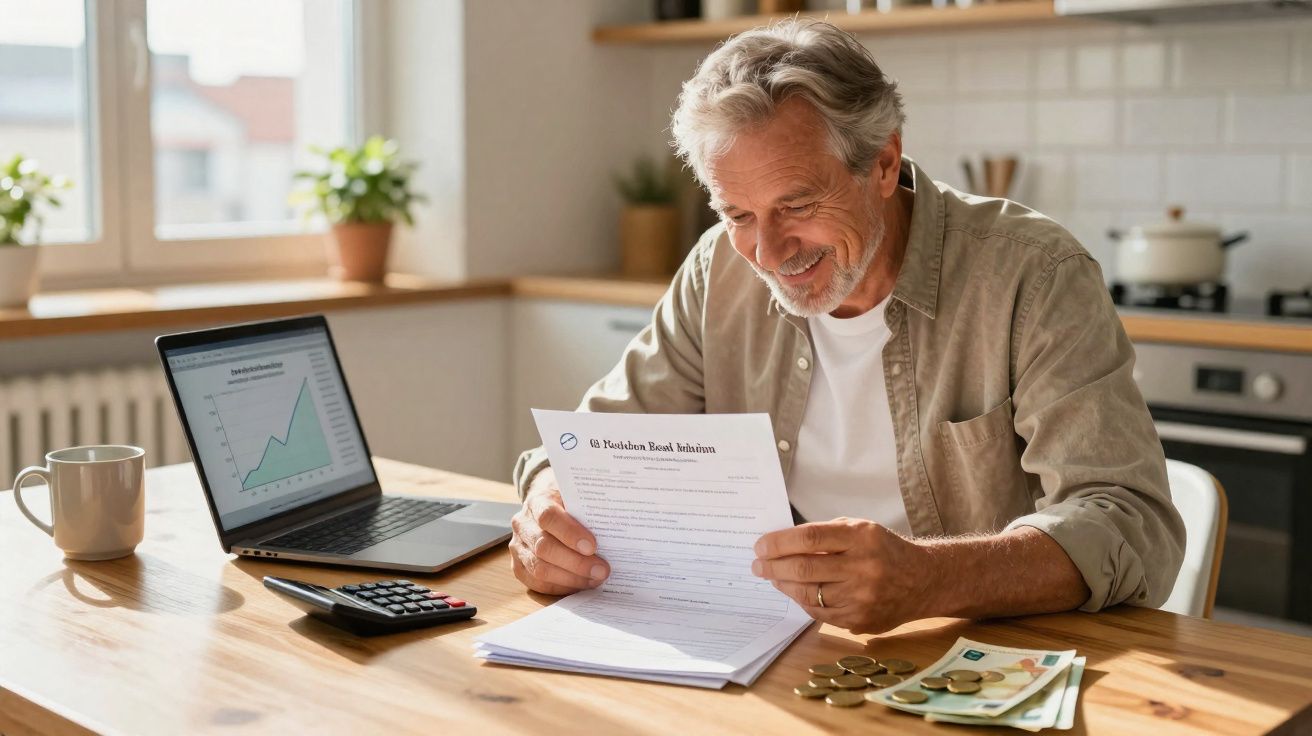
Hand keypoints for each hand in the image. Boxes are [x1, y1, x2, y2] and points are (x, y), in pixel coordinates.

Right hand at [510, 468, 609, 594]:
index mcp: (537, 502)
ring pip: (540, 569)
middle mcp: (522, 524)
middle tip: (602, 570)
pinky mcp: (519, 567)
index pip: (548, 516)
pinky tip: (581, 585)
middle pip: (544, 547)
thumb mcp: (578, 498)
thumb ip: (590, 509)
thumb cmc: (569, 504)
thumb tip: (619, 526)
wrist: (547, 509)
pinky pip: (537, 583)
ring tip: (595, 579)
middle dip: (576, 562)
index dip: (570, 533)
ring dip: (571, 578)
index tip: (593, 546)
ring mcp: (517, 547)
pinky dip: (561, 587)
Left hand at [752, 518, 931, 633]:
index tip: (760, 546)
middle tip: (757, 564)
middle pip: (805, 568)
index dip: (779, 543)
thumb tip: (781, 544)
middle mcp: (863, 567)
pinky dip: (802, 601)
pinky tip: (794, 591)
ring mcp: (862, 597)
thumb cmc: (883, 550)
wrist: (923, 580)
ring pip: (808, 593)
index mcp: (861, 537)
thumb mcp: (859, 530)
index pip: (810, 538)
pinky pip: (820, 612)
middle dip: (773, 566)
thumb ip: (824, 535)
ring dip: (783, 585)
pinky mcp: (861, 620)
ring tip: (772, 577)